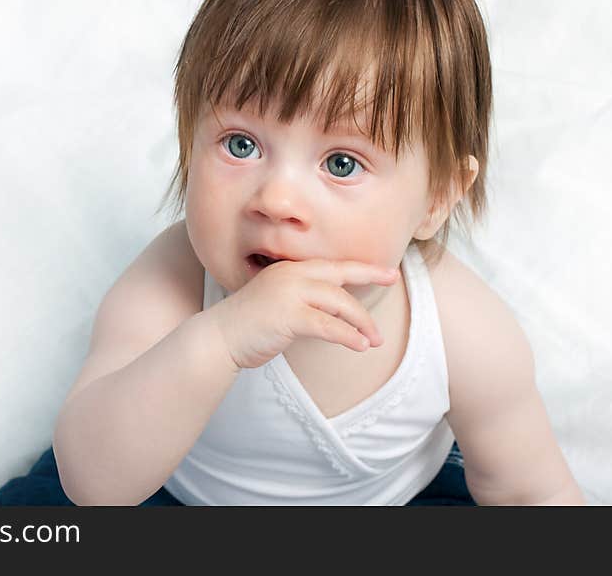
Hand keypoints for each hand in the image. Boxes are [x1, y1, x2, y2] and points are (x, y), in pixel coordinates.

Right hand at [208, 259, 399, 369]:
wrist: (218, 337)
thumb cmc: (248, 326)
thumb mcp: (278, 303)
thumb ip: (303, 302)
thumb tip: (333, 315)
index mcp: (289, 270)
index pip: (331, 265)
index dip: (361, 267)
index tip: (385, 270)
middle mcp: (291, 275)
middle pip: (340, 275)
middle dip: (370, 277)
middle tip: (393, 281)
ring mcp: (289, 294)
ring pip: (338, 303)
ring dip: (361, 322)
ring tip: (375, 339)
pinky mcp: (289, 316)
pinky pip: (328, 326)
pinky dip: (347, 336)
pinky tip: (359, 345)